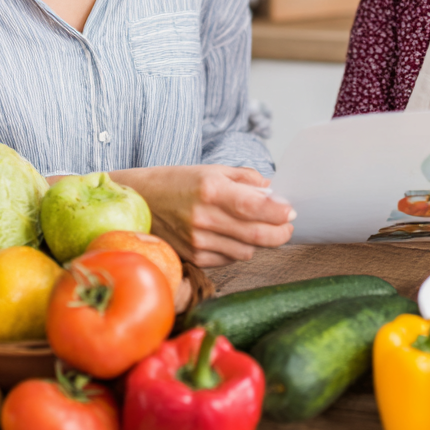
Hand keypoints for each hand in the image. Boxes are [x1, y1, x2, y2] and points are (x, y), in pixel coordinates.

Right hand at [110, 165, 294, 267]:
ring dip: (257, 241)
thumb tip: (272, 192)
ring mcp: (197, 241)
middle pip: (257, 236)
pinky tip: (231, 236)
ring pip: (247, 251)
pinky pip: (229, 260)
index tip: (290, 211)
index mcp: (211, 190)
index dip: (279, 213)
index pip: (255, 207)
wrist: (139, 201)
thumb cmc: (176, 182)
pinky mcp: (193, 257)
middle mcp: (204, 217)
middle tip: (286, 225)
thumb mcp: (211, 170)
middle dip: (280, 233)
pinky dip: (237, 249)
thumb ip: (245, 179)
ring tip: (254, 227)